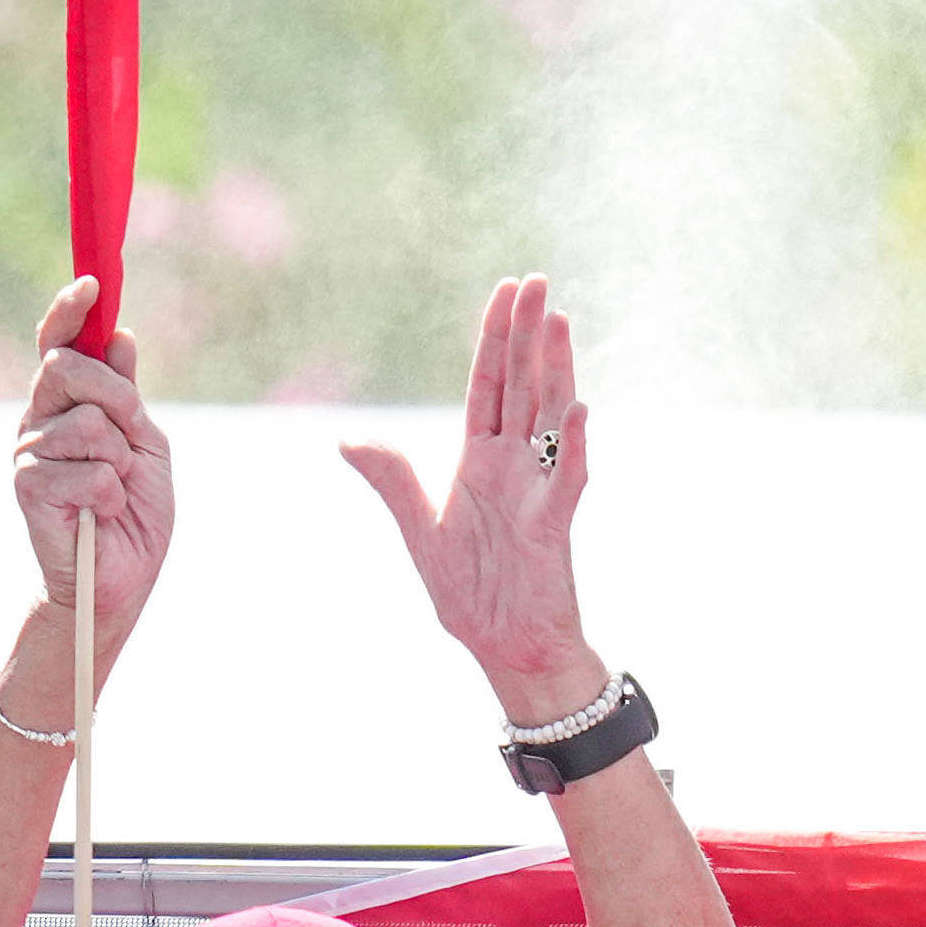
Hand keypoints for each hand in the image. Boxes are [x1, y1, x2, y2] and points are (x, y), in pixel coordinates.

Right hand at [11, 294, 171, 656]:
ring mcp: (28, 452)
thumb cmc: (134, 511)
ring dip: (118, 461)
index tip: (93, 283)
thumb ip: (127, 395)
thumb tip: (120, 336)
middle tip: (129, 440)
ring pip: (88, 424)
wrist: (121, 577)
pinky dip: (108, 494)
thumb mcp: (146, 443)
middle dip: (115, 400)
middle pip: (67, 368)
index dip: (70, 311)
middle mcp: (40, 419)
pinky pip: (87, 470)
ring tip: (113, 490)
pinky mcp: (28, 488)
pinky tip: (100, 513)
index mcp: (67, 402)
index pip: (58, 343)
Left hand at [340, 270, 610, 722]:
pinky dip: (572, 445)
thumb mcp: (420, 531)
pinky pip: (566, 477)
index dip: (496, 338)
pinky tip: (577, 410)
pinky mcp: (554, 523)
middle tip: (538, 281)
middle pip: (523, 384)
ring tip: (558, 321)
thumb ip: (393, 481)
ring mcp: (539, 488)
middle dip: (529, 333)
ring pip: (550, 415)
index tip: (507, 291)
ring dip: (555, 369)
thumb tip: (349, 440)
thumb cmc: (469, 593)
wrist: (503, 645)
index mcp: (480, 460)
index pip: (489, 384)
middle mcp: (515, 464)